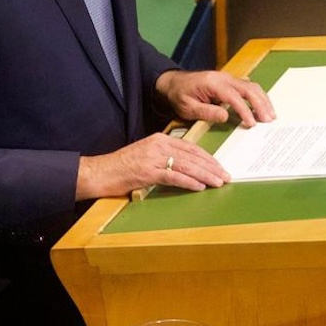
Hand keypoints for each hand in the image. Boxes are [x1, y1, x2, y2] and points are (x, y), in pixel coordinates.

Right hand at [76, 132, 230, 199]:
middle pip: (192, 155)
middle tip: (225, 176)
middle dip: (211, 166)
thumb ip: (164, 157)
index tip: (219, 166)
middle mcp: (158, 145)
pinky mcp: (147, 172)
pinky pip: (173, 176)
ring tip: (218, 182)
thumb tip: (186, 167)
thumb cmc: (121, 167)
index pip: (190, 147)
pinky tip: (199, 186)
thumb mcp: (146, 156)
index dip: (207, 157)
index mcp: (159, 139)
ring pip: (186, 165)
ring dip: (205, 175)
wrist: (99, 172)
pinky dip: (189, 182)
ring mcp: (152, 158)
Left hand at [155, 70, 275, 127]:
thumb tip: (226, 116)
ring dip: (263, 100)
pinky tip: (263, 108)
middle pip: (248, 89)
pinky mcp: (231, 82)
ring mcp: (228, 78)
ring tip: (270, 116)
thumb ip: (206, 111)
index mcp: (212, 83)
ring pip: (252, 87)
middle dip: (260, 104)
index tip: (252, 124)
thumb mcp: (187, 107)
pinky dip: (258, 97)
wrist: (174, 83)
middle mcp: (224, 78)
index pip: (233, 96)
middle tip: (268, 120)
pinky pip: (249, 88)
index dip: (245, 110)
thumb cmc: (179, 95)